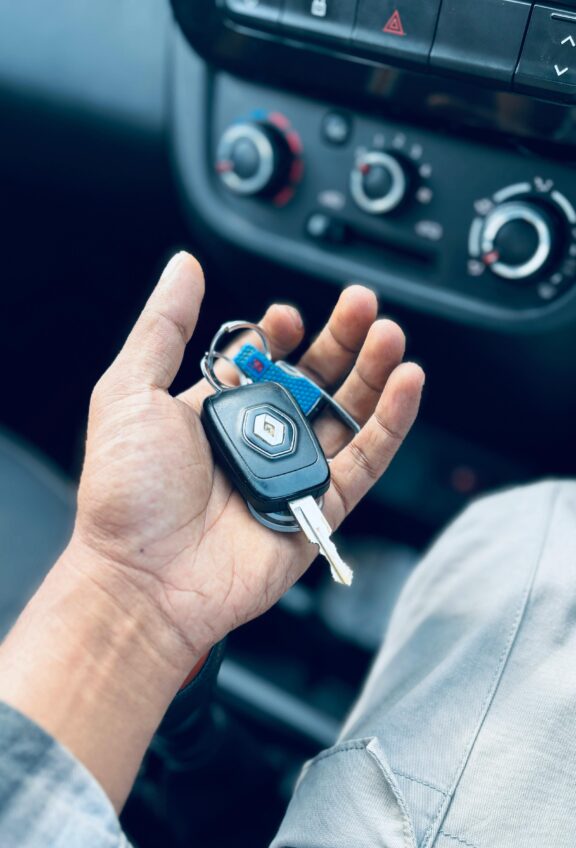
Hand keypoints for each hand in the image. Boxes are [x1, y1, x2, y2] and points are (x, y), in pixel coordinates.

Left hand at [0, 251, 423, 808]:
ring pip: (348, 416)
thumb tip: (182, 267)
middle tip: (364, 305)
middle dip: (342, 340)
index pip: (261, 361)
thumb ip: (163, 326)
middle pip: (315, 381)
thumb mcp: (128, 391)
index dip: (279, 333)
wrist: (144, 579)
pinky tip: (405, 384)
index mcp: (213, 413)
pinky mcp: (320, 511)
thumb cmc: (126, 494)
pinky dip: (391, 423)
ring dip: (374, 373)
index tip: (288, 315)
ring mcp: (291, 476)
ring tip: (390, 336)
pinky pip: (366, 462)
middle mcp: (257, 442)